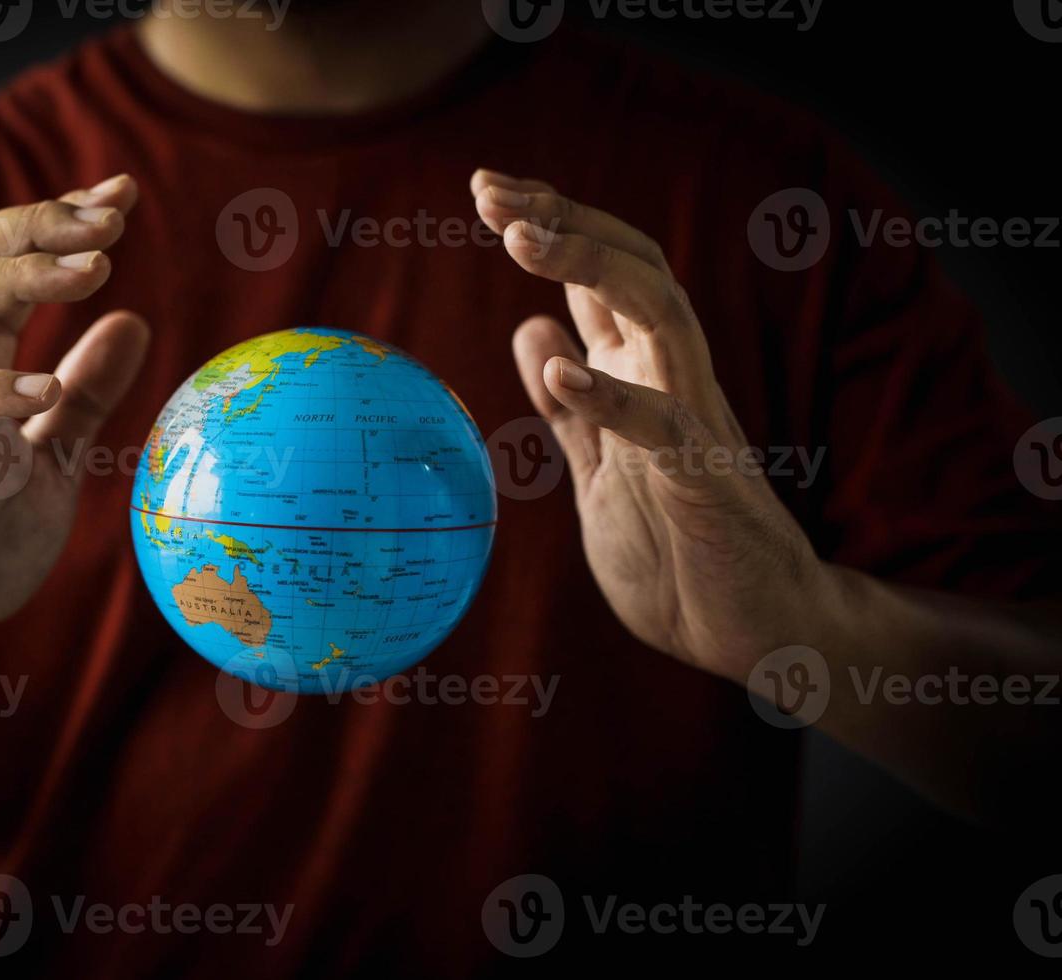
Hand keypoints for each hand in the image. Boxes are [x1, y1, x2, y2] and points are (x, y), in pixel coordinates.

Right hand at [0, 175, 148, 672]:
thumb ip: (86, 398)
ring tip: (95, 272)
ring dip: (22, 280)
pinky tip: (44, 387)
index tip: (125, 196)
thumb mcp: (51, 465)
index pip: (9, 266)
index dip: (62, 225)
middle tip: (114, 215)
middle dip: (42, 226)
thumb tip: (134, 321)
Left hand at [473, 169, 832, 680]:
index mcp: (642, 376)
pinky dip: (613, 394)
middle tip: (490, 189)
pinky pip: (663, 423)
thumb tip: (534, 332)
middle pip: (631, 268)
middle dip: (564, 219)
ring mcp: (695, 422)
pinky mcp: (706, 479)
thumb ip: (573, 409)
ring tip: (521, 237)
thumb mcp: (602, 472)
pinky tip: (559, 368)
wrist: (751, 631)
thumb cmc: (679, 554)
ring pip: (658, 316)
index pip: (598, 278)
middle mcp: (672, 380)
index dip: (550, 225)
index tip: (486, 192)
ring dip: (590, 268)